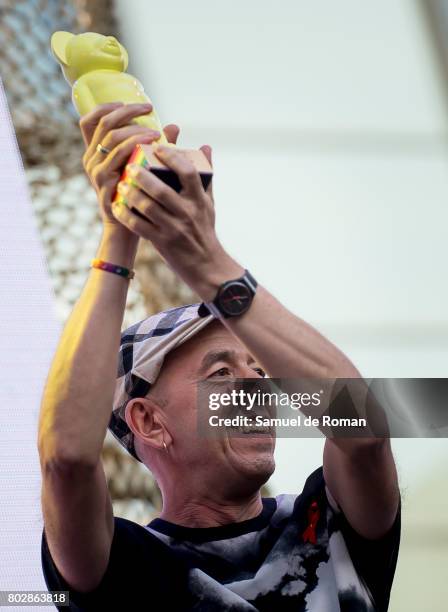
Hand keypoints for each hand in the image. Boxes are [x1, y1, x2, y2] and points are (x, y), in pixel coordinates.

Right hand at [79, 102, 179, 236]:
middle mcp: (92, 158)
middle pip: (104, 123)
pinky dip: (136, 146)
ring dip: (136, 129)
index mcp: (96, 152)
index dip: (106, 106)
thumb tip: (174, 125)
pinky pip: (120, 157)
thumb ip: (154, 146)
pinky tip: (152, 145)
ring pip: (113, 138)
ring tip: (156, 131)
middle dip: (127, 111)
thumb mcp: (143, 167)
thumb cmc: (137, 196)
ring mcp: (97, 170)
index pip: (90, 119)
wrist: (129, 228)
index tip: (127, 101)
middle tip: (149, 108)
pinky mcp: (106, 182)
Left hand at [110, 145, 241, 298]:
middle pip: (161, 190)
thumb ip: (204, 175)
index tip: (158, 147)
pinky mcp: (161, 242)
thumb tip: (205, 146)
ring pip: (147, 207)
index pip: (187, 172)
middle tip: (130, 165)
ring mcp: (173, 229)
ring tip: (120, 184)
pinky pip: (139, 226)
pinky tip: (117, 206)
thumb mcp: (208, 202)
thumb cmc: (205, 229)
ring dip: (131, 194)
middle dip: (143, 176)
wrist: (207, 265)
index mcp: (198, 200)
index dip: (172, 157)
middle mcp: (187, 213)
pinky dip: (126, 215)